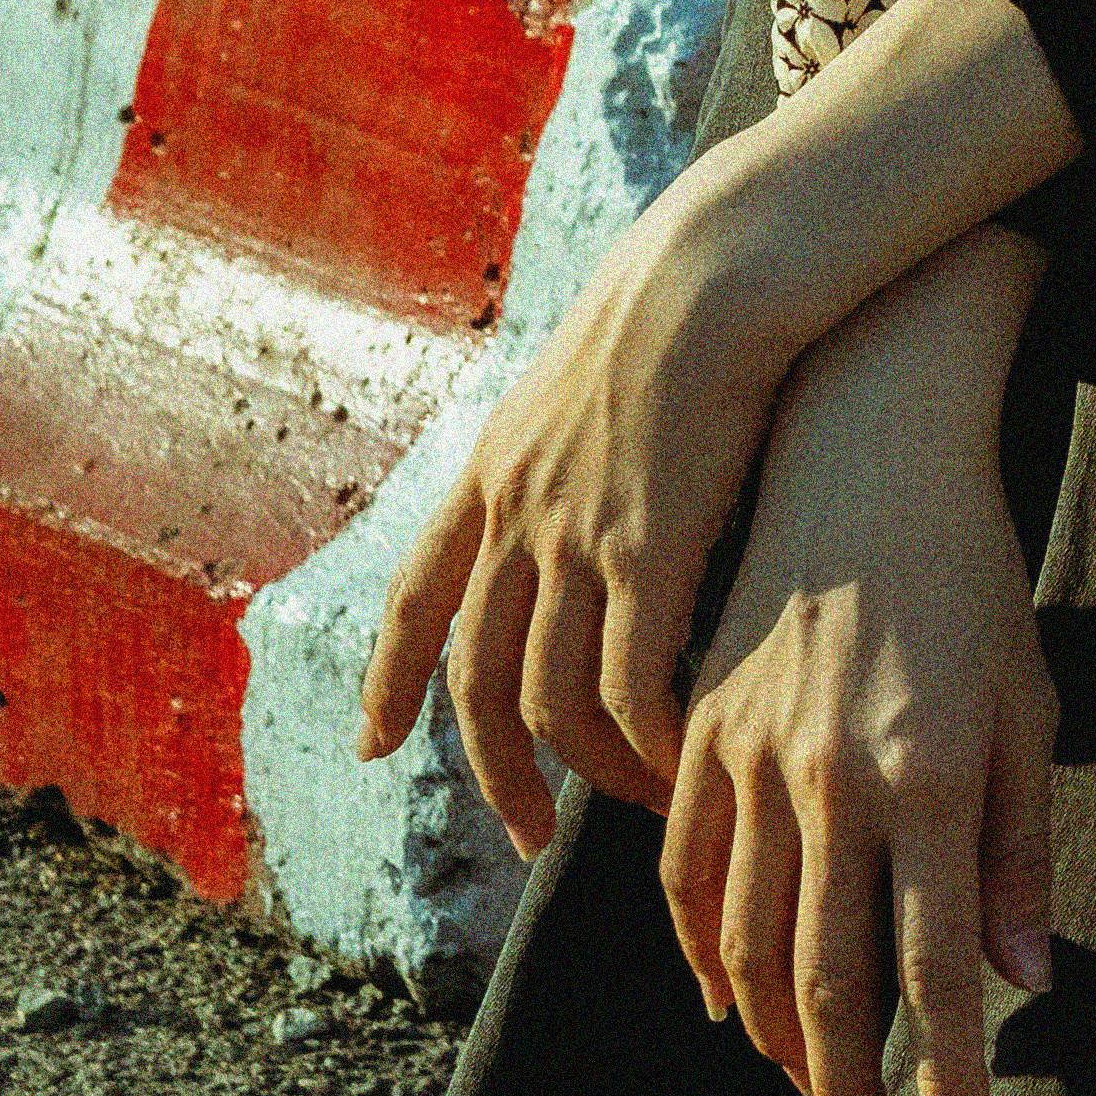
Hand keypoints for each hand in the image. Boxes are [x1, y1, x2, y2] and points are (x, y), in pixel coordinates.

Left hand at [359, 0, 1080, 849]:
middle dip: (494, 768)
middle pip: (478, 673)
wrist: (719, 262)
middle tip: (524, 834)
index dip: (393, 678)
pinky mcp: (643, 549)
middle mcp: (514, 510)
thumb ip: (591, 424)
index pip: (423, 593)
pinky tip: (676, 759)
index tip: (376, 747)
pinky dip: (645, 737)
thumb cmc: (697, 289)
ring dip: (584, 767)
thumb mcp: (608, 356)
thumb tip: (613, 448)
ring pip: (549, 694)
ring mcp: (572, 534)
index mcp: (496, 464)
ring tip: (632, 804)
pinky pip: (627, 680)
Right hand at [662, 235, 1060, 1095]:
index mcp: (929, 775)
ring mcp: (750, 755)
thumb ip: (1019, 850)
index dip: (945, 1070)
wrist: (864, 457)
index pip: (936, 966)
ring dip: (772, 1031)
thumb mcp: (1028, 707)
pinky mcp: (699, 730)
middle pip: (821, 974)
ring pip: (741, 938)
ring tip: (808, 1083)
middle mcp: (829, 777)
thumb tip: (1026, 983)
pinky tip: (727, 997)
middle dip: (844, 1080)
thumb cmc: (973, 586)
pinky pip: (683, 871)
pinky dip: (700, 950)